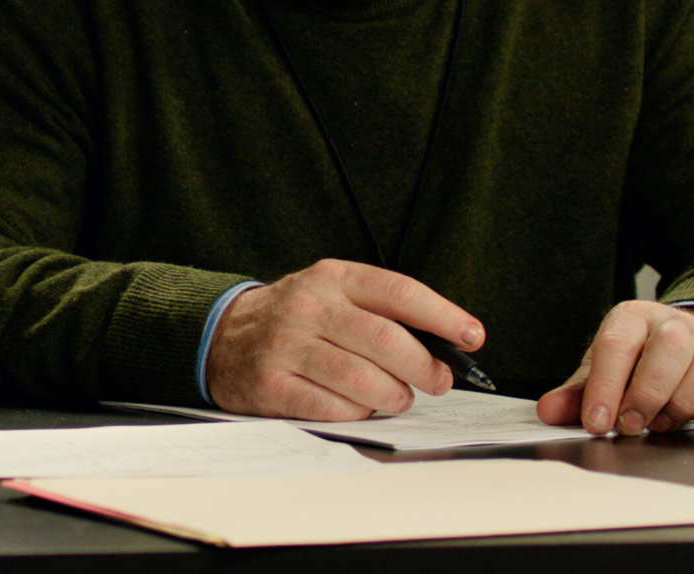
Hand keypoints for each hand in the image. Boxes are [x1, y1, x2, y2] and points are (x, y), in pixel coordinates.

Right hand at [205, 259, 484, 419]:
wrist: (221, 335)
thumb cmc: (294, 319)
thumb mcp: (332, 294)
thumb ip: (382, 311)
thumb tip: (445, 344)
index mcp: (332, 278)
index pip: (399, 293)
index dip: (444, 316)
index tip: (472, 336)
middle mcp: (309, 307)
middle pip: (389, 342)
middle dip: (426, 369)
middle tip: (436, 381)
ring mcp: (288, 346)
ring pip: (366, 382)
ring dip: (394, 397)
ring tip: (395, 396)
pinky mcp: (273, 384)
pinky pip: (335, 409)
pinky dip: (358, 414)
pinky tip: (356, 405)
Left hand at [537, 301, 693, 436]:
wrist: (688, 341)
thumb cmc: (639, 359)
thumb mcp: (603, 370)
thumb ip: (577, 393)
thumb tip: (548, 412)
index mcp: (633, 319)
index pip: (617, 345)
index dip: (605, 386)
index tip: (597, 421)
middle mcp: (675, 326)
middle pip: (668, 349)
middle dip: (648, 393)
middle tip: (632, 425)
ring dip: (686, 402)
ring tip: (664, 425)